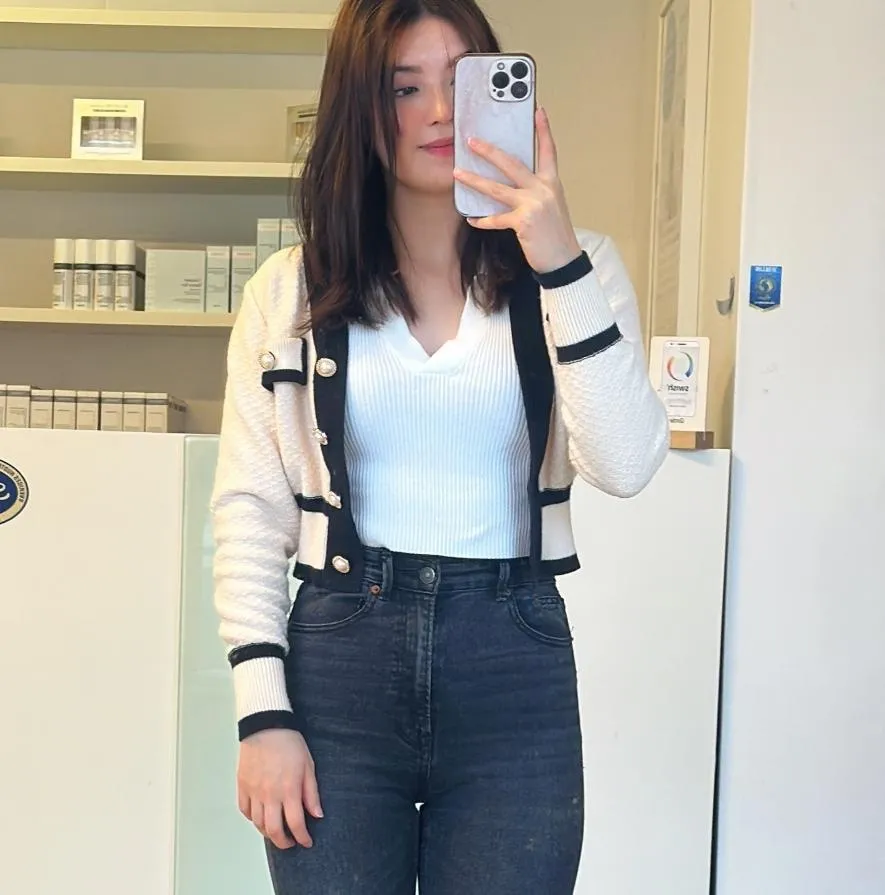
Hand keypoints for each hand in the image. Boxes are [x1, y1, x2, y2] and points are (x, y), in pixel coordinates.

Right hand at [238, 728, 322, 849]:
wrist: (266, 726)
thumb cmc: (289, 743)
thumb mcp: (308, 765)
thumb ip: (311, 793)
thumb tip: (317, 815)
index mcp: (289, 790)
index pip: (296, 824)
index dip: (303, 837)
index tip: (306, 841)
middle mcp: (270, 795)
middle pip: (274, 830)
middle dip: (283, 842)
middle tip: (290, 842)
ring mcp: (254, 791)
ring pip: (258, 823)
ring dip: (268, 832)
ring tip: (276, 831)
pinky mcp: (242, 785)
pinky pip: (245, 810)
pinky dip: (252, 818)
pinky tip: (260, 816)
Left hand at [453, 107, 582, 273]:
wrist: (564, 260)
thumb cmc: (556, 235)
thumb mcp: (552, 207)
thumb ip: (536, 192)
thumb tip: (515, 186)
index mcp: (551, 183)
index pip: (548, 151)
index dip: (543, 130)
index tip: (538, 110)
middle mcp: (543, 189)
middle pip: (512, 164)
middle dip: (489, 151)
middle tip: (471, 141)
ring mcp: (532, 205)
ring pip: (497, 189)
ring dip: (474, 180)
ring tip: (458, 174)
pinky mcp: (523, 222)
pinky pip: (495, 219)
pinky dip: (482, 220)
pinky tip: (471, 219)